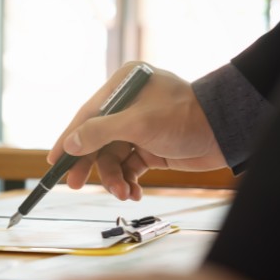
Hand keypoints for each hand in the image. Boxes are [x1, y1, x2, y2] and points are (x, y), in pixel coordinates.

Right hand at [48, 62, 226, 200]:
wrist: (225, 132)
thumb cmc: (184, 117)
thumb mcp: (137, 124)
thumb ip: (99, 132)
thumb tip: (69, 144)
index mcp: (122, 86)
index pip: (87, 115)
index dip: (68, 139)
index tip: (53, 161)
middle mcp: (127, 105)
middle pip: (96, 139)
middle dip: (89, 164)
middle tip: (75, 185)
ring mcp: (138, 127)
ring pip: (112, 157)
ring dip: (114, 178)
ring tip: (121, 193)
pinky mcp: (150, 146)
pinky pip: (129, 167)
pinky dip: (128, 181)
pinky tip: (133, 192)